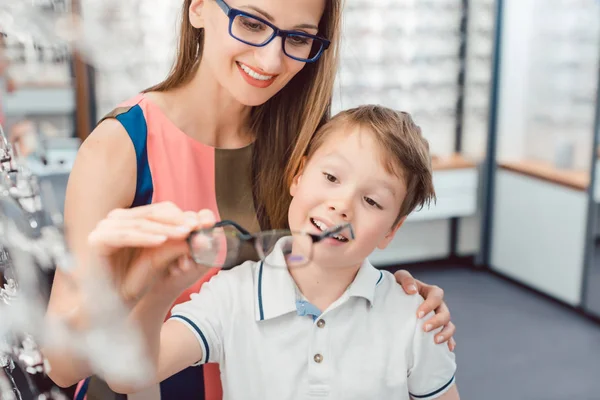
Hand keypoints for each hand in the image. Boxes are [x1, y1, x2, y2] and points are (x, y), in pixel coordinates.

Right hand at [87, 202, 215, 305]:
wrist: (110, 305)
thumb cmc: (137, 282)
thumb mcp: (163, 259)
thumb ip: (179, 244)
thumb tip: (204, 235)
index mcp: (133, 219)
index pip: (160, 210)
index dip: (183, 215)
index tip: (203, 223)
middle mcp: (118, 219)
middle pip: (152, 214)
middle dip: (176, 221)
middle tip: (196, 227)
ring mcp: (105, 227)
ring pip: (141, 223)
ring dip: (165, 228)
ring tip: (184, 234)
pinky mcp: (97, 239)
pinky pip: (124, 235)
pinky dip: (144, 237)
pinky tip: (161, 241)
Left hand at [394, 270, 455, 350]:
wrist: (395, 299)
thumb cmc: (399, 287)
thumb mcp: (400, 278)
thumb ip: (406, 280)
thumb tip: (412, 290)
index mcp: (431, 292)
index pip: (436, 296)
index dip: (430, 305)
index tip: (418, 314)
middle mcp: (438, 305)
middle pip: (445, 313)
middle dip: (437, 322)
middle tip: (425, 328)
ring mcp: (439, 318)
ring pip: (449, 326)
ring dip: (445, 334)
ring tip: (435, 341)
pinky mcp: (437, 329)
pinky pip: (448, 336)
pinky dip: (449, 342)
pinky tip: (447, 349)